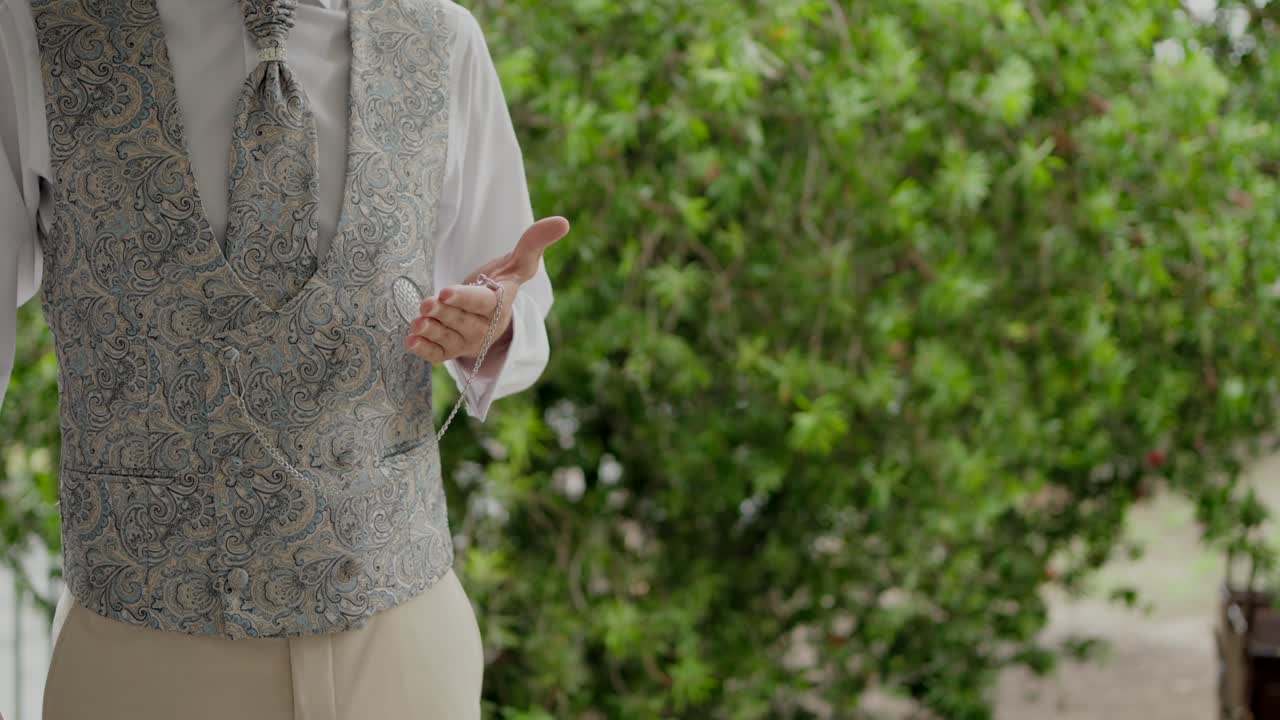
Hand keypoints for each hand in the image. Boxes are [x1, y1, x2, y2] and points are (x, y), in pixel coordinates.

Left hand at [405, 216, 568, 363]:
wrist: (491, 315)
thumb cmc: (501, 284)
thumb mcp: (518, 264)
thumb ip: (533, 243)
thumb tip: (562, 222)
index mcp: (498, 304)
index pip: (482, 302)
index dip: (465, 299)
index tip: (446, 291)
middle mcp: (484, 326)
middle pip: (462, 320)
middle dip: (443, 313)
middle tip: (425, 303)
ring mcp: (467, 341)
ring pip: (448, 338)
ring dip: (432, 331)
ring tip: (417, 322)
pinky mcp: (451, 351)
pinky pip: (438, 354)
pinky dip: (424, 350)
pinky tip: (411, 341)